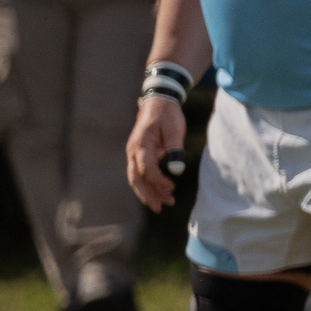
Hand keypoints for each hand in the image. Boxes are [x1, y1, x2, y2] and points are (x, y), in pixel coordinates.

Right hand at [125, 96, 186, 210]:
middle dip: (147, 194)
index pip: (145, 168)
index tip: (172, 188)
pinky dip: (150, 184)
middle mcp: (133, 150)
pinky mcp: (140, 155)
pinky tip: (162, 192)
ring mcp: (134, 153)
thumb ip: (175, 149)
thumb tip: (177, 169)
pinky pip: (142, 173)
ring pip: (137, 178)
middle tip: (161, 208)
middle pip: (136, 177)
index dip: (158, 181)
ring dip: (150, 192)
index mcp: (141, 144)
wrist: (159, 102)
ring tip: (166, 203)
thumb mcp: (174, 129)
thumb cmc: (167, 115)